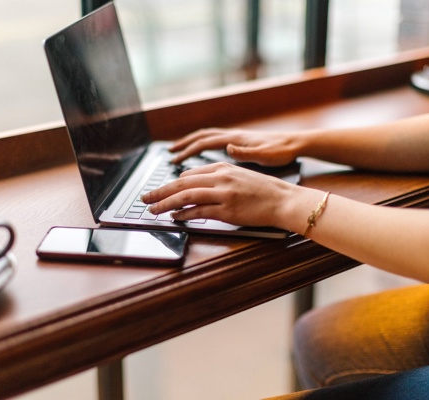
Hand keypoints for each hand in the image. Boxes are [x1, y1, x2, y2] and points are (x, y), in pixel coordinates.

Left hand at [141, 162, 294, 227]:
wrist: (282, 200)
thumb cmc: (262, 190)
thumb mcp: (238, 175)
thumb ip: (216, 177)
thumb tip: (192, 183)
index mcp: (222, 168)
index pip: (188, 175)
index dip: (170, 184)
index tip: (159, 191)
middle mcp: (220, 178)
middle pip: (181, 184)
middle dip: (160, 192)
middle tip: (145, 198)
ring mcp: (223, 194)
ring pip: (186, 196)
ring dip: (166, 204)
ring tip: (153, 210)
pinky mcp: (227, 210)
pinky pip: (199, 211)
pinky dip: (184, 214)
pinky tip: (174, 217)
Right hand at [170, 128, 300, 165]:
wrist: (295, 143)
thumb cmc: (281, 151)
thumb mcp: (265, 155)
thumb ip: (246, 152)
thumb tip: (228, 148)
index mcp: (235, 139)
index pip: (205, 142)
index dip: (188, 150)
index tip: (175, 159)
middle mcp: (233, 136)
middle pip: (202, 136)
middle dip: (184, 144)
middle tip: (170, 153)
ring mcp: (236, 138)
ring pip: (207, 137)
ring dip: (192, 143)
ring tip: (180, 152)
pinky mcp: (240, 142)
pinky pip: (215, 141)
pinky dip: (203, 145)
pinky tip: (202, 154)